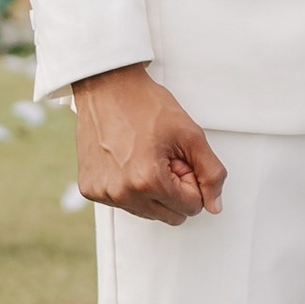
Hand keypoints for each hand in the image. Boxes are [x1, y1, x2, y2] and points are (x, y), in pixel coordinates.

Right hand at [73, 64, 227, 222]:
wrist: (108, 87)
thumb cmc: (145, 105)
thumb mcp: (190, 134)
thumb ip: (211, 172)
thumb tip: (214, 205)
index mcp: (148, 181)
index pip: (191, 207)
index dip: (192, 180)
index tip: (179, 158)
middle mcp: (122, 193)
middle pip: (170, 216)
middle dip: (174, 190)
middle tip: (164, 157)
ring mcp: (103, 194)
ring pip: (148, 212)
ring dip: (153, 190)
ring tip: (144, 157)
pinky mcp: (90, 190)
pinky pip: (124, 203)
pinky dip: (131, 187)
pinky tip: (127, 160)